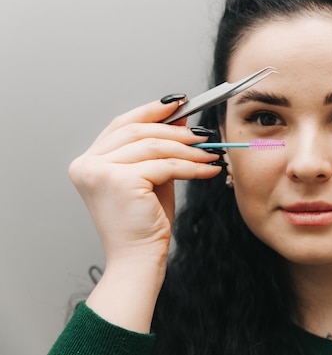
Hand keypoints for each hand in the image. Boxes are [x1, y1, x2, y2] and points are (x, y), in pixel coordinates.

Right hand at [68, 98, 220, 331]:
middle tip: (202, 134)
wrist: (137, 262)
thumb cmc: (144, 225)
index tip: (179, 103)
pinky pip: (165, 165)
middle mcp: (87, 164)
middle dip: (175, 130)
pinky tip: (208, 170)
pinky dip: (191, 167)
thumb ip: (162, 147)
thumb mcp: (154, 177)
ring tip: (209, 154)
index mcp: (89, 162)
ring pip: (153, 146)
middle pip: (137, 130)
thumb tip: (181, 117)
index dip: (151, 111)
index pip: (122, 124)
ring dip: (188, 149)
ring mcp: (99, 172)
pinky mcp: (119, 181)